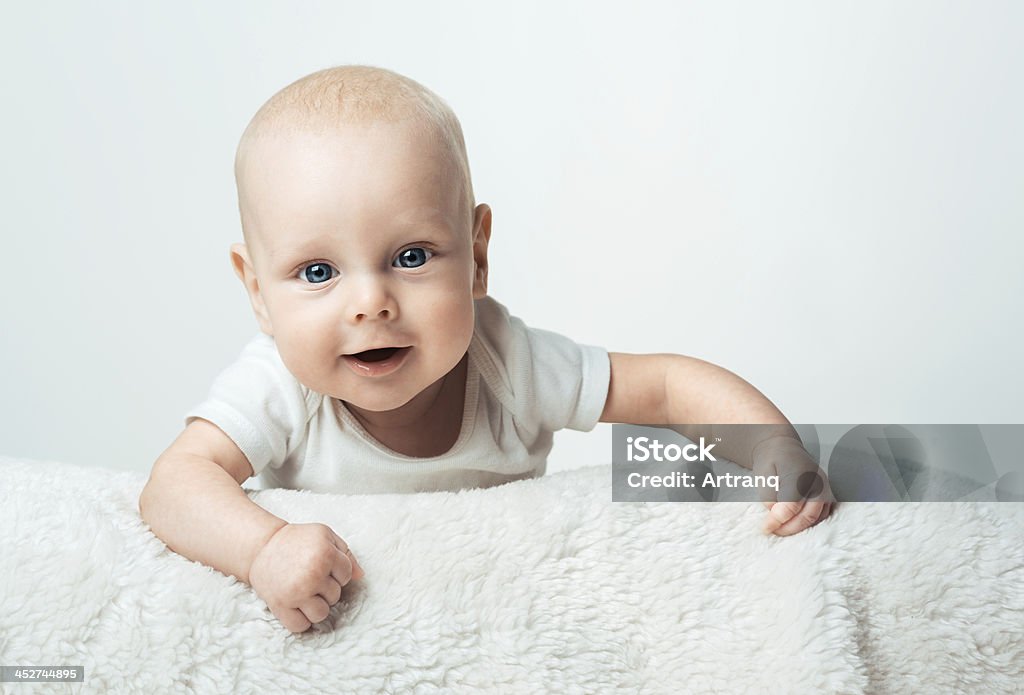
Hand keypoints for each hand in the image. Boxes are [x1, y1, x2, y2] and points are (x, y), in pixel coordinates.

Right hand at [248, 523, 363, 632]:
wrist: (261, 547)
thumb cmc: (297, 541)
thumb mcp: (324, 536)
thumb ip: (346, 553)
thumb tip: (360, 576)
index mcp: (325, 554)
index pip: (346, 576)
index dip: (336, 571)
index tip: (321, 565)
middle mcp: (312, 574)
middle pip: (335, 596)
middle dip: (325, 588)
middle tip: (308, 576)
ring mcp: (296, 592)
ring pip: (321, 614)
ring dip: (314, 607)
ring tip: (303, 592)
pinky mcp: (280, 606)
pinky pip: (301, 626)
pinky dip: (300, 621)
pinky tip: (295, 606)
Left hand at [752, 436, 833, 535]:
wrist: (783, 448)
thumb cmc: (771, 460)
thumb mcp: (762, 473)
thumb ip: (768, 494)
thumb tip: (775, 513)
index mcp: (800, 471)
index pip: (792, 504)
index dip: (778, 519)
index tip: (765, 527)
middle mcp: (817, 480)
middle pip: (808, 514)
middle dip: (789, 528)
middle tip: (773, 531)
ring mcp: (826, 488)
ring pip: (817, 517)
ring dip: (799, 528)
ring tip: (781, 530)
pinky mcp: (828, 494)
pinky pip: (822, 515)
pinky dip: (809, 524)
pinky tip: (794, 525)